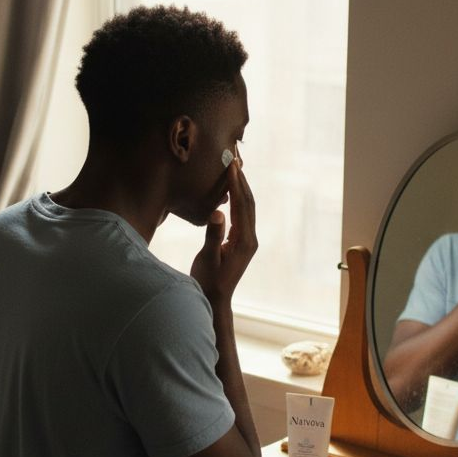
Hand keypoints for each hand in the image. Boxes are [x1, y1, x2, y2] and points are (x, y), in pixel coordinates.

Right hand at [191, 160, 256, 304]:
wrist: (215, 300)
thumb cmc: (208, 282)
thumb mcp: (208, 259)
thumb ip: (214, 236)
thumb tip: (218, 212)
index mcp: (244, 241)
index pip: (242, 205)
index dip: (237, 183)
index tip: (232, 164)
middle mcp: (249, 238)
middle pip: (248, 202)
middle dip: (242, 178)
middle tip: (236, 156)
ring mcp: (247, 240)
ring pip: (246, 207)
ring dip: (241, 186)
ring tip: (234, 166)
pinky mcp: (241, 242)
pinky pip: (241, 214)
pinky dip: (237, 198)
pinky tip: (230, 190)